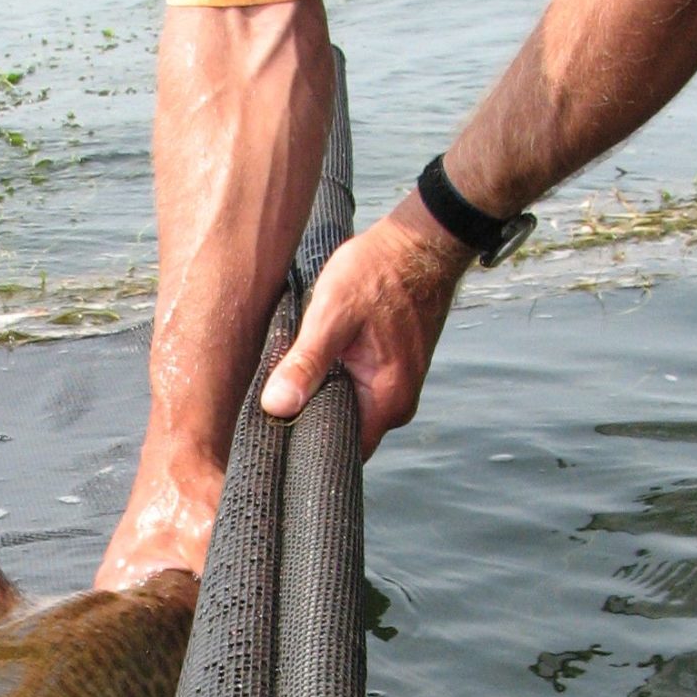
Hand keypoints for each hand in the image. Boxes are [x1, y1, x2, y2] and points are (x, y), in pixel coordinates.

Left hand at [257, 195, 469, 451]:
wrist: (421, 243)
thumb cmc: (381, 272)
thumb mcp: (332, 314)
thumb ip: (306, 364)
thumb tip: (278, 406)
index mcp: (386, 401)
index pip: (340, 453)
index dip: (305, 448)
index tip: (275, 436)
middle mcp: (398, 403)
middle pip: (344, 434)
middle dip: (310, 421)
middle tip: (275, 403)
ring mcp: (400, 387)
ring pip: (350, 410)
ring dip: (323, 397)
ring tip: (294, 378)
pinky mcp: (395, 370)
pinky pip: (359, 391)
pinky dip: (337, 381)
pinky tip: (318, 362)